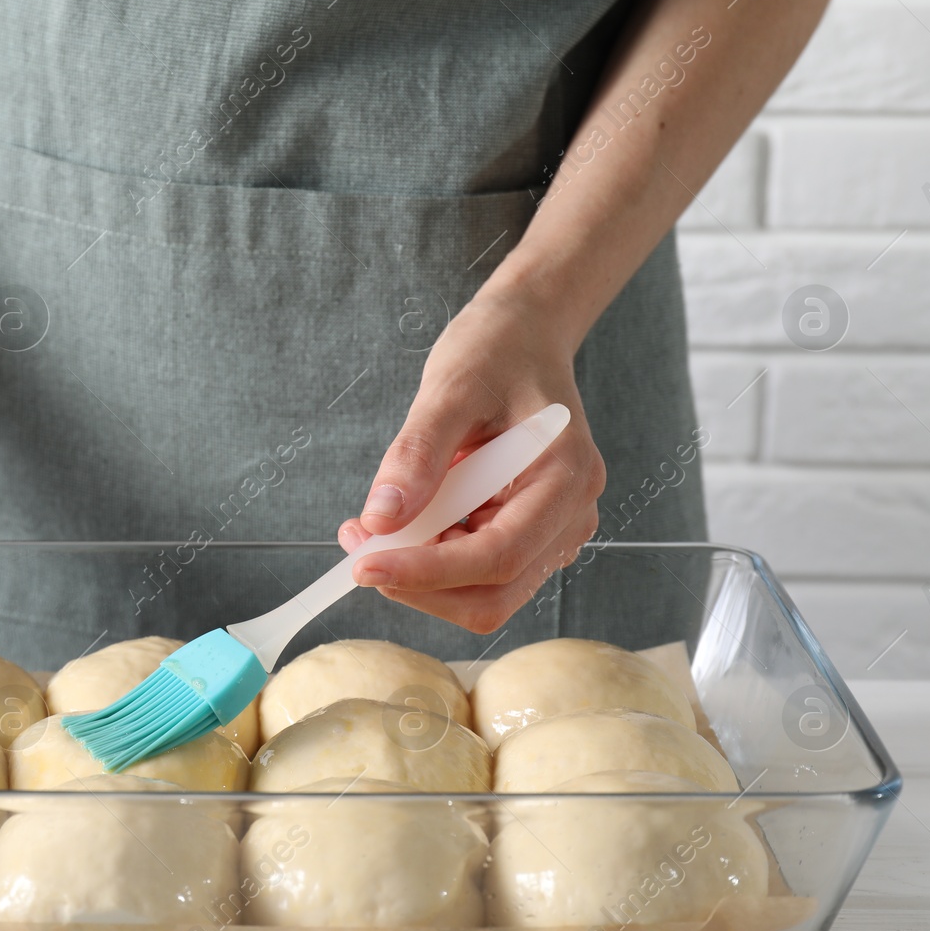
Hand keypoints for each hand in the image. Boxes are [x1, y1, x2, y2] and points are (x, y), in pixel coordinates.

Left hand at [338, 283, 604, 633]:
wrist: (525, 334)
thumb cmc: (496, 351)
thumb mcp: (450, 390)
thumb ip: (416, 456)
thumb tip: (380, 522)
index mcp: (566, 477)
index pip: (498, 557)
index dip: (428, 573)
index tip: (364, 566)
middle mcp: (571, 516)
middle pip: (493, 596)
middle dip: (420, 584)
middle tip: (359, 549)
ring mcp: (552, 530)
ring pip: (482, 595)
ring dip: (420, 577)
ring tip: (374, 528)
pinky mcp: (526, 534)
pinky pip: (475, 571)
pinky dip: (430, 560)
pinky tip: (404, 521)